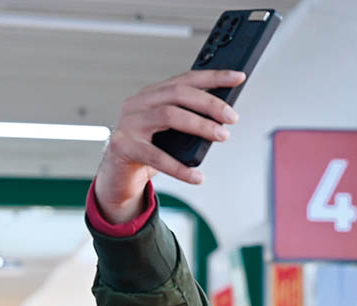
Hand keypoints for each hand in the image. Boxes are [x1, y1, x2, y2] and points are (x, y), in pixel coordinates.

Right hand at [94, 69, 244, 223]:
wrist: (118, 175)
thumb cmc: (148, 150)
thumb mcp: (171, 132)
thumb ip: (189, 121)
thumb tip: (224, 118)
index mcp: (152, 95)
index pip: (185, 79)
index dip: (213, 77)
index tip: (238, 77)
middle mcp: (139, 103)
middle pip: (178, 93)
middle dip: (209, 103)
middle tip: (232, 117)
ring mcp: (129, 123)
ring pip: (169, 115)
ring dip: (200, 125)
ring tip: (222, 136)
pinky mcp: (123, 146)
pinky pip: (156, 156)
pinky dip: (180, 168)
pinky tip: (197, 176)